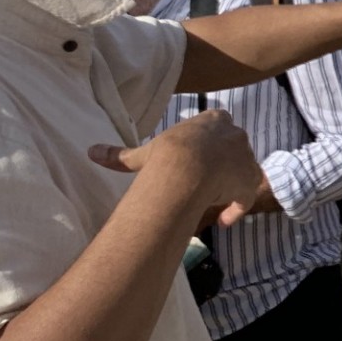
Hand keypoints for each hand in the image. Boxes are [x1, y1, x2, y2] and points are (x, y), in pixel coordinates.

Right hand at [91, 110, 264, 228]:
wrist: (187, 169)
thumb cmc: (165, 156)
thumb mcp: (143, 153)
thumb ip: (121, 154)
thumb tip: (90, 152)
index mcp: (214, 120)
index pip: (219, 123)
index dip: (212, 141)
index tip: (202, 156)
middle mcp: (236, 135)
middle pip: (235, 147)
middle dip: (226, 162)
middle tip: (209, 179)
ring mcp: (246, 157)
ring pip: (243, 171)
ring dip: (232, 185)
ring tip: (213, 200)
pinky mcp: (250, 181)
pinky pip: (246, 197)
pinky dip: (236, 208)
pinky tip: (223, 220)